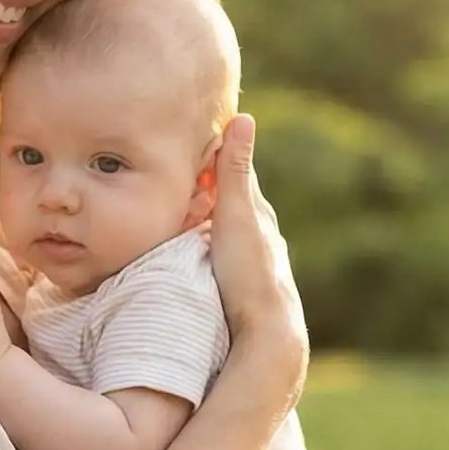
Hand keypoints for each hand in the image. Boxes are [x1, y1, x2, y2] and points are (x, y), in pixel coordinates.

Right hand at [207, 114, 306, 390]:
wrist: (267, 330)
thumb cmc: (250, 271)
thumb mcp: (237, 216)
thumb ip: (233, 172)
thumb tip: (242, 119)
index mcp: (258, 213)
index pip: (236, 173)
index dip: (217, 155)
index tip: (197, 138)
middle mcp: (260, 235)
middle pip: (233, 202)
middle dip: (210, 186)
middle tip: (182, 172)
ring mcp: (252, 262)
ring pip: (228, 231)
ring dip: (207, 219)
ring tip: (182, 210)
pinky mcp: (241, 286)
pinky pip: (221, 255)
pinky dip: (207, 245)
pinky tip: (195, 254)